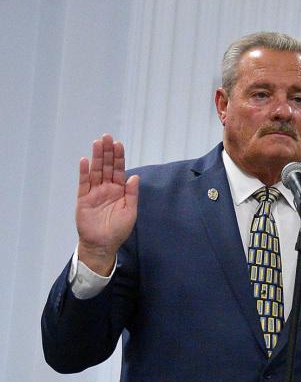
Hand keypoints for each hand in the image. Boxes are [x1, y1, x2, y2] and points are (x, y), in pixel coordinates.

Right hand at [76, 134, 138, 275]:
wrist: (102, 245)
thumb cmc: (118, 230)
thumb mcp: (130, 211)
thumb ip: (132, 194)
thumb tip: (135, 176)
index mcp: (119, 191)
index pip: (118, 170)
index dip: (118, 157)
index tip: (118, 144)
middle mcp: (106, 189)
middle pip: (106, 166)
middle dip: (107, 152)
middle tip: (107, 136)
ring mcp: (94, 193)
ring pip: (95, 171)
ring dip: (96, 157)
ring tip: (97, 143)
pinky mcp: (83, 199)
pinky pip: (83, 183)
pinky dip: (84, 172)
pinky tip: (85, 161)